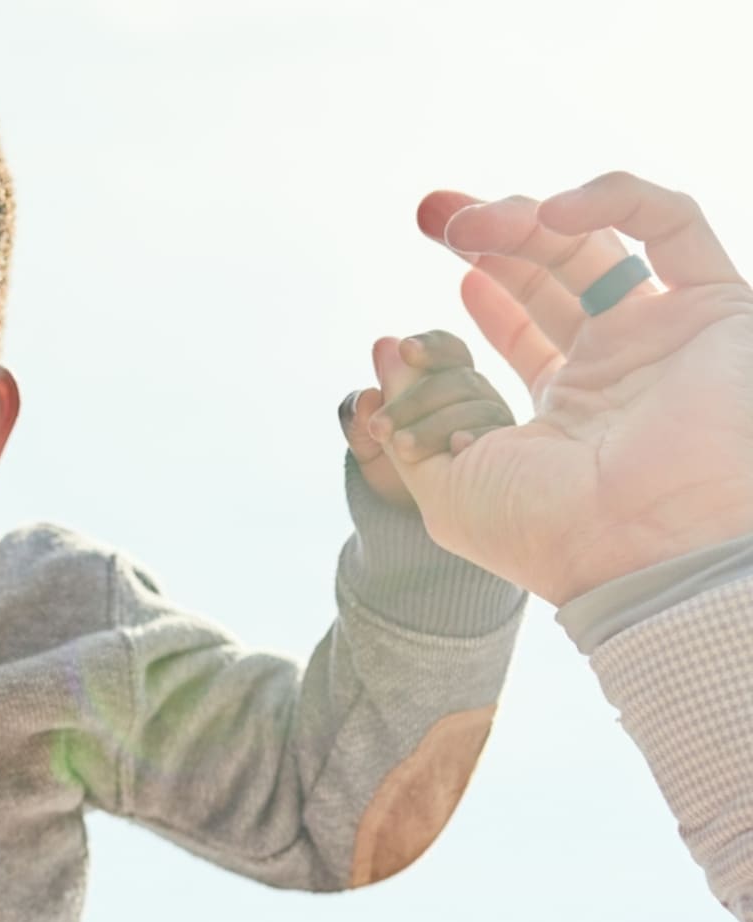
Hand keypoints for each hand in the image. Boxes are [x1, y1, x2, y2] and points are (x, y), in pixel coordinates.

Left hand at [341, 334, 512, 511]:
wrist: (408, 522)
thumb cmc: (390, 472)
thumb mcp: (368, 445)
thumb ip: (362, 415)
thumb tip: (367, 384)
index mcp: (447, 382)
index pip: (448, 352)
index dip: (430, 347)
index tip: (406, 350)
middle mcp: (478, 398)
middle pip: (460, 380)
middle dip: (415, 400)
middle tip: (379, 427)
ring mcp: (497, 425)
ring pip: (479, 408)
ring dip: (435, 425)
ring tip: (402, 449)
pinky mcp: (510, 453)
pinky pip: (500, 439)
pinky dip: (477, 439)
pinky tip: (457, 447)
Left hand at [369, 174, 752, 605]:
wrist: (635, 543)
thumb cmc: (541, 529)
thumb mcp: (445, 487)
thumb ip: (411, 418)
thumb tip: (385, 353)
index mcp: (563, 416)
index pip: (523, 332)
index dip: (479, 289)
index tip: (427, 261)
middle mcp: (619, 372)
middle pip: (552, 277)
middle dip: (490, 237)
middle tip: (431, 212)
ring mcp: (666, 337)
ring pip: (598, 247)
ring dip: (529, 220)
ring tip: (468, 222)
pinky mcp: (714, 307)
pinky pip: (673, 224)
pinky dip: (614, 201)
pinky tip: (551, 213)